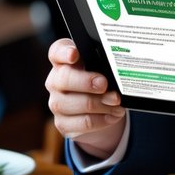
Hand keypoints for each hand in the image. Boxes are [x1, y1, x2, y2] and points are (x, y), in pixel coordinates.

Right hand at [44, 38, 125, 158]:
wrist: (99, 110)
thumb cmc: (100, 82)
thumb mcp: (102, 69)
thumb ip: (105, 64)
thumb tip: (119, 68)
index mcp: (64, 61)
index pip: (57, 51)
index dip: (64, 52)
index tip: (74, 54)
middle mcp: (55, 81)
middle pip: (64, 78)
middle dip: (86, 81)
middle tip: (104, 84)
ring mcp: (57, 103)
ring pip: (74, 103)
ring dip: (100, 103)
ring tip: (117, 102)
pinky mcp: (63, 123)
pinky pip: (83, 122)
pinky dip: (102, 119)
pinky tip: (114, 115)